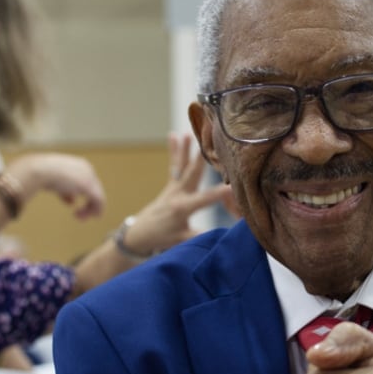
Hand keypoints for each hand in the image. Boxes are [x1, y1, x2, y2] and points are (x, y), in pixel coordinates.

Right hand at [8, 152, 105, 218]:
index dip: (80, 193)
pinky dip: (97, 210)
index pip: (85, 181)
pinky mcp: (89, 186)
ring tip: (80, 218)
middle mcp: (87, 169)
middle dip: (87, 203)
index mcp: (79, 164)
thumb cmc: (41, 174)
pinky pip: (99, 201)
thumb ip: (65, 191)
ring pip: (97, 196)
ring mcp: (89, 177)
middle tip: (78, 215)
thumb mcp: (55, 182)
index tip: (72, 203)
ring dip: (90, 209)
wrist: (39, 170)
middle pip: (93, 189)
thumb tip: (71, 201)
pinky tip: (94, 217)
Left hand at [120, 134, 234, 254]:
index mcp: (183, 208)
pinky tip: (174, 135)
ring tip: (189, 132)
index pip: (206, 198)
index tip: (233, 185)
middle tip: (207, 143)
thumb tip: (226, 236)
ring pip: (182, 165)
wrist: (139, 234)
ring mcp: (173, 188)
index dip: (221, 193)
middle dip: (202, 158)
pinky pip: (174, 165)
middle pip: (193, 173)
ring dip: (186, 149)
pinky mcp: (170, 185)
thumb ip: (203, 237)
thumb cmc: (162, 239)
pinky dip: (174, 150)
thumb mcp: (183, 241)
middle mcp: (178, 194)